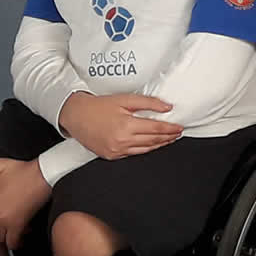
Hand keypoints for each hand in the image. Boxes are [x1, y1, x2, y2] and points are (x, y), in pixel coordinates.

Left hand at [0, 158, 50, 249]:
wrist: (42, 174)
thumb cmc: (23, 170)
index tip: (5, 212)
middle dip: (1, 228)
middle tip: (12, 220)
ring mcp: (4, 220)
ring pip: (0, 238)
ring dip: (8, 235)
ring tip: (18, 227)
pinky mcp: (17, 225)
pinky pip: (12, 243)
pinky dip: (17, 242)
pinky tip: (23, 234)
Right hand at [58, 92, 182, 159]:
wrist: (76, 116)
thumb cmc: (98, 106)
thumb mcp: (124, 99)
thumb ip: (148, 102)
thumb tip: (166, 106)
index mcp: (126, 125)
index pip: (156, 128)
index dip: (170, 128)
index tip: (179, 127)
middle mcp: (122, 140)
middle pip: (153, 140)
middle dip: (168, 137)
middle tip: (178, 133)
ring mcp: (116, 150)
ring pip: (145, 150)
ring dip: (159, 145)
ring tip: (169, 139)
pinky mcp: (112, 156)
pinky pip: (134, 154)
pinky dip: (145, 149)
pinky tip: (152, 145)